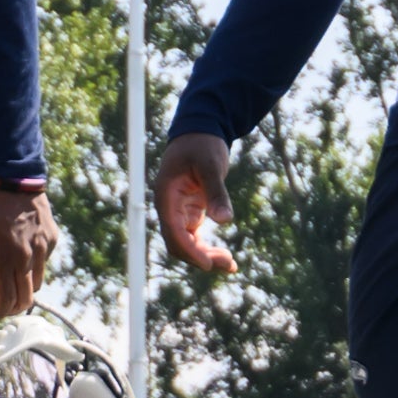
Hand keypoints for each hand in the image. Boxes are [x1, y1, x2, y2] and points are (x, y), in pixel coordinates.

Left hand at [0, 176, 57, 315]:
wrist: (10, 176)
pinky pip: (44, 261)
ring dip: (24, 287)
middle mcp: (26, 258)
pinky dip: (33, 264)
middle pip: (26, 299)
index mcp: (2, 260)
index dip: (0, 311)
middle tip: (2, 302)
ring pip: (37, 283)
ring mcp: (42, 248)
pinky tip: (21, 250)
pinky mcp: (52, 238)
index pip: (8, 301)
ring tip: (10, 277)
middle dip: (13, 307)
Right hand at [148, 132, 239, 279]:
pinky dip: (206, 248)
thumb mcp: (211, 165)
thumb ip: (216, 192)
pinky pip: (193, 238)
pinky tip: (224, 256)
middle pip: (178, 243)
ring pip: (186, 244)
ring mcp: (178, 211)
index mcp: (166, 196)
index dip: (189, 251)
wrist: (200, 132)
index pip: (172, 231)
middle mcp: (168, 207)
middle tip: (229, 264)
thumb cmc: (202, 145)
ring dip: (204, 256)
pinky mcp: (188, 212)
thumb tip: (225, 220)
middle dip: (200, 257)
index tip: (208, 264)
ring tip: (231, 264)